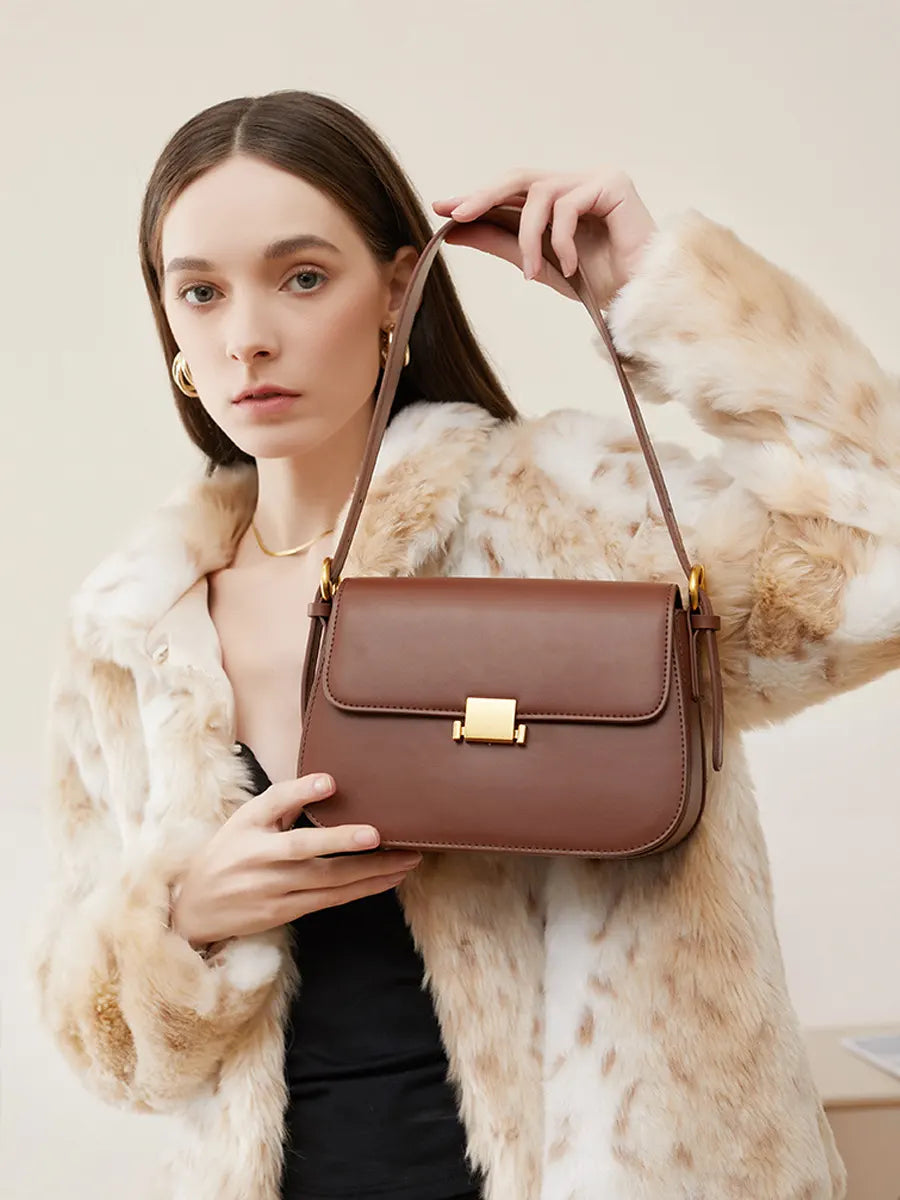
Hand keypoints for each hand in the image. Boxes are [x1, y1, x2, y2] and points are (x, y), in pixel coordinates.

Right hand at [168, 773, 422, 949]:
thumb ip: (284, 799)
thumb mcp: (246, 818)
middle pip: (307, 850)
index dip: (300, 793)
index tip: (330, 782)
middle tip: (384, 835)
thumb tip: (328, 781)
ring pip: (327, 881)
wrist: (196, 907)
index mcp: (250, 828)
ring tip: (406, 860)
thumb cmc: (229, 851)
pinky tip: (387, 880)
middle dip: (348, 844)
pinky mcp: (285, 912)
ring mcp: (273, 890)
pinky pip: (330, 900)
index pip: (274, 803)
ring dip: (370, 872)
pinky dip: (361, 890)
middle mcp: (260, 860)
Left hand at [432, 167, 657, 307]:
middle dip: (485, 195)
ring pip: (540, 194)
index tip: (441, 208)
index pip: (511, 190)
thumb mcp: (536, 264)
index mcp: (559, 198)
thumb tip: (453, 231)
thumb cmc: (596, 283)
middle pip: (520, 177)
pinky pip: (568, 206)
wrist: (638, 299)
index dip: (477, 196)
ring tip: (532, 272)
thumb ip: (499, 242)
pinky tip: (572, 266)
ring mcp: (596, 179)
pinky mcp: (614, 184)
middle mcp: (576, 182)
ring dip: (528, 238)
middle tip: (457, 215)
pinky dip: (562, 241)